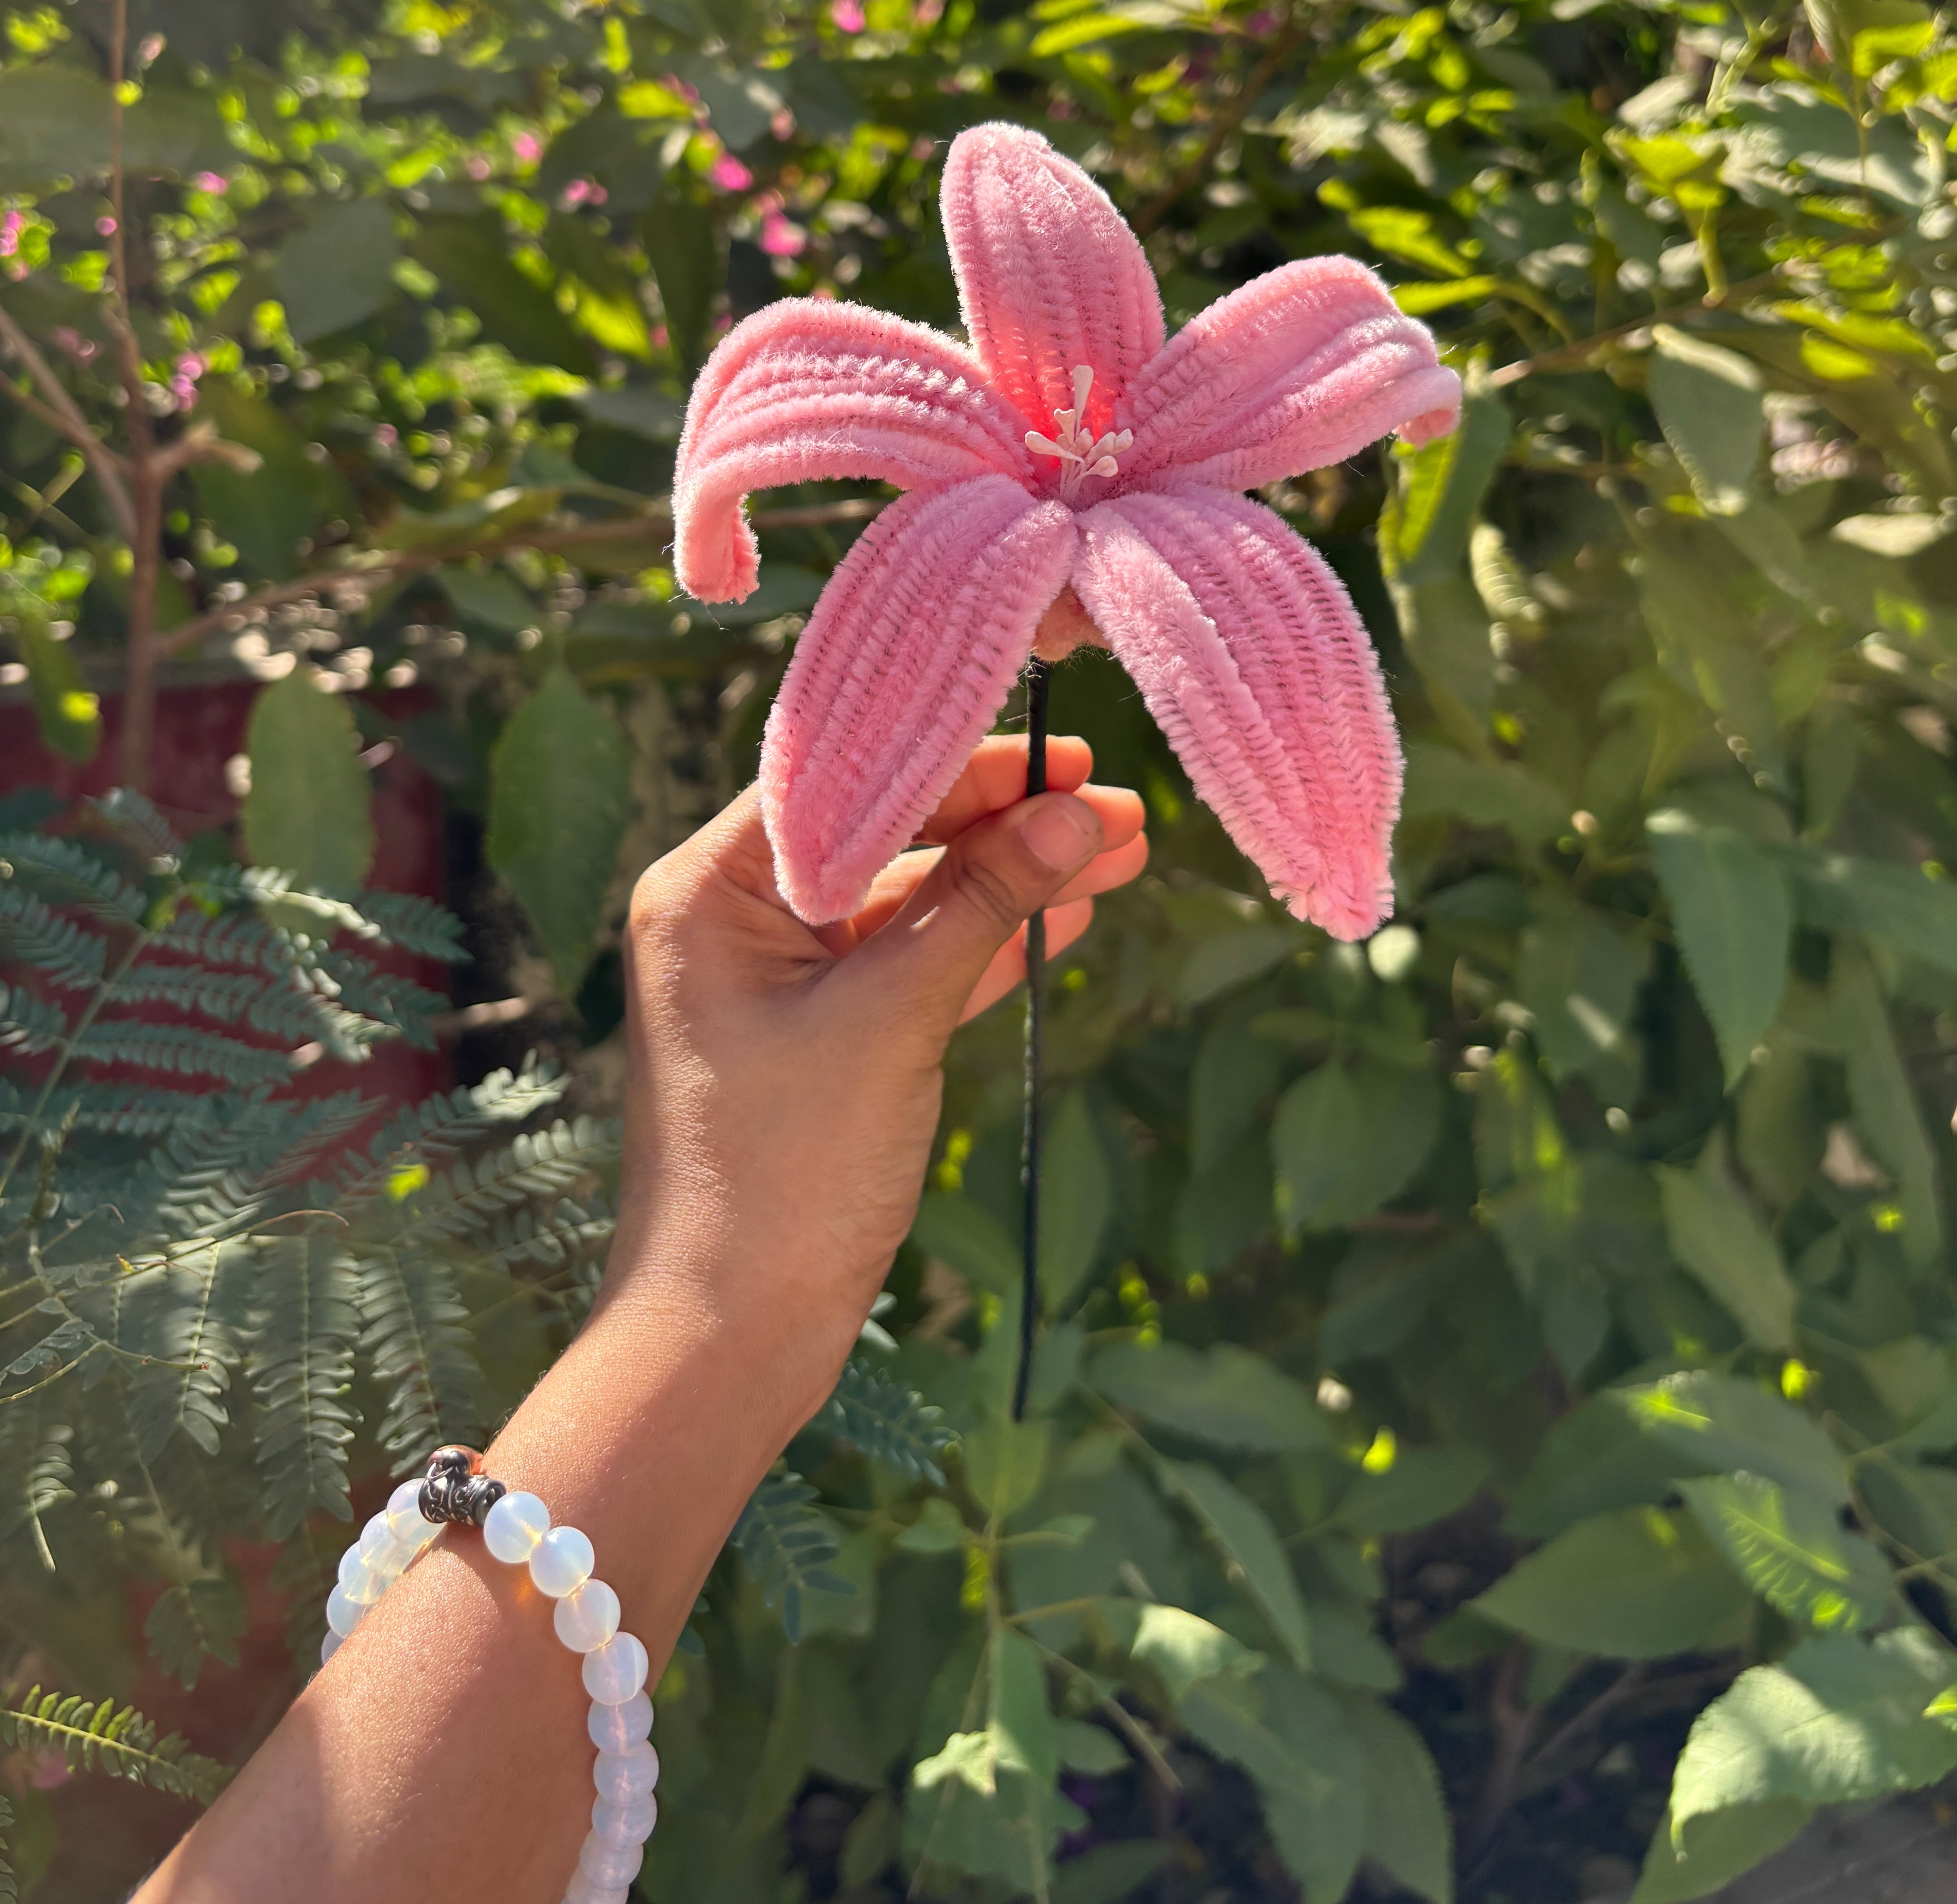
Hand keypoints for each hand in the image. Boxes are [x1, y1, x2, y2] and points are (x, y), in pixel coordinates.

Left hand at [606, 734, 1145, 1436]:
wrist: (728, 1335)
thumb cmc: (781, 1173)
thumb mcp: (891, 1019)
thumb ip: (982, 905)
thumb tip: (1080, 813)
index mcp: (708, 888)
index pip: (846, 779)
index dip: (959, 758)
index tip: (1061, 748)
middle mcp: (730, 916)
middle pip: (886, 832)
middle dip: (1003, 821)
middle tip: (1117, 803)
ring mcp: (774, 979)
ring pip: (910, 900)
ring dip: (1009, 881)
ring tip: (1122, 852)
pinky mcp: (816, 1035)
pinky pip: (909, 964)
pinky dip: (983, 943)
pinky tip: (1066, 915)